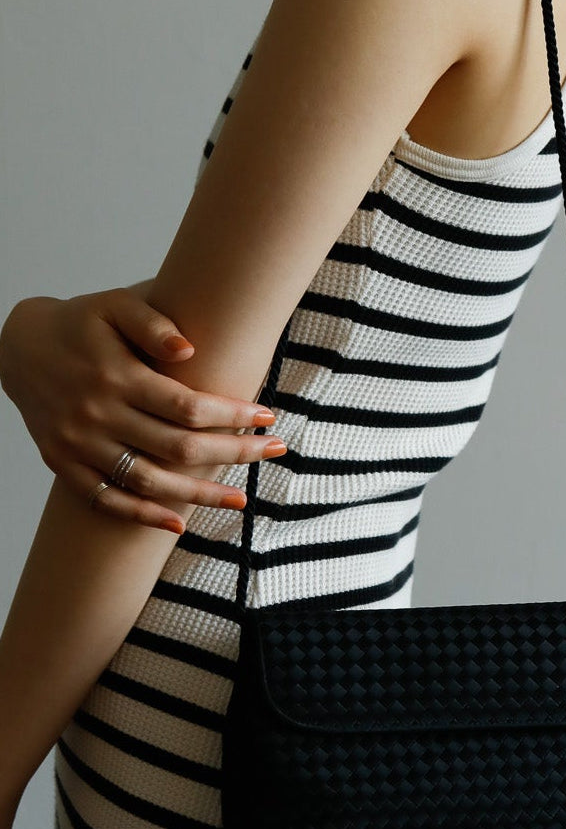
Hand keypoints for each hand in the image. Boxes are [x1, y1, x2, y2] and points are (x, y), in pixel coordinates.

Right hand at [0, 283, 283, 531]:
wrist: (18, 347)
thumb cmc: (81, 322)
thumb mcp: (115, 306)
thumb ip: (153, 322)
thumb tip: (190, 349)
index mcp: (116, 376)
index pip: (186, 406)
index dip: (232, 415)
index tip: (268, 417)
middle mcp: (97, 414)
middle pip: (177, 447)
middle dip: (234, 452)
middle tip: (276, 450)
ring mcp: (79, 444)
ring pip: (148, 481)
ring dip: (199, 494)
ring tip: (242, 499)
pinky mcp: (64, 464)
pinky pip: (106, 500)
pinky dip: (142, 516)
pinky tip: (179, 523)